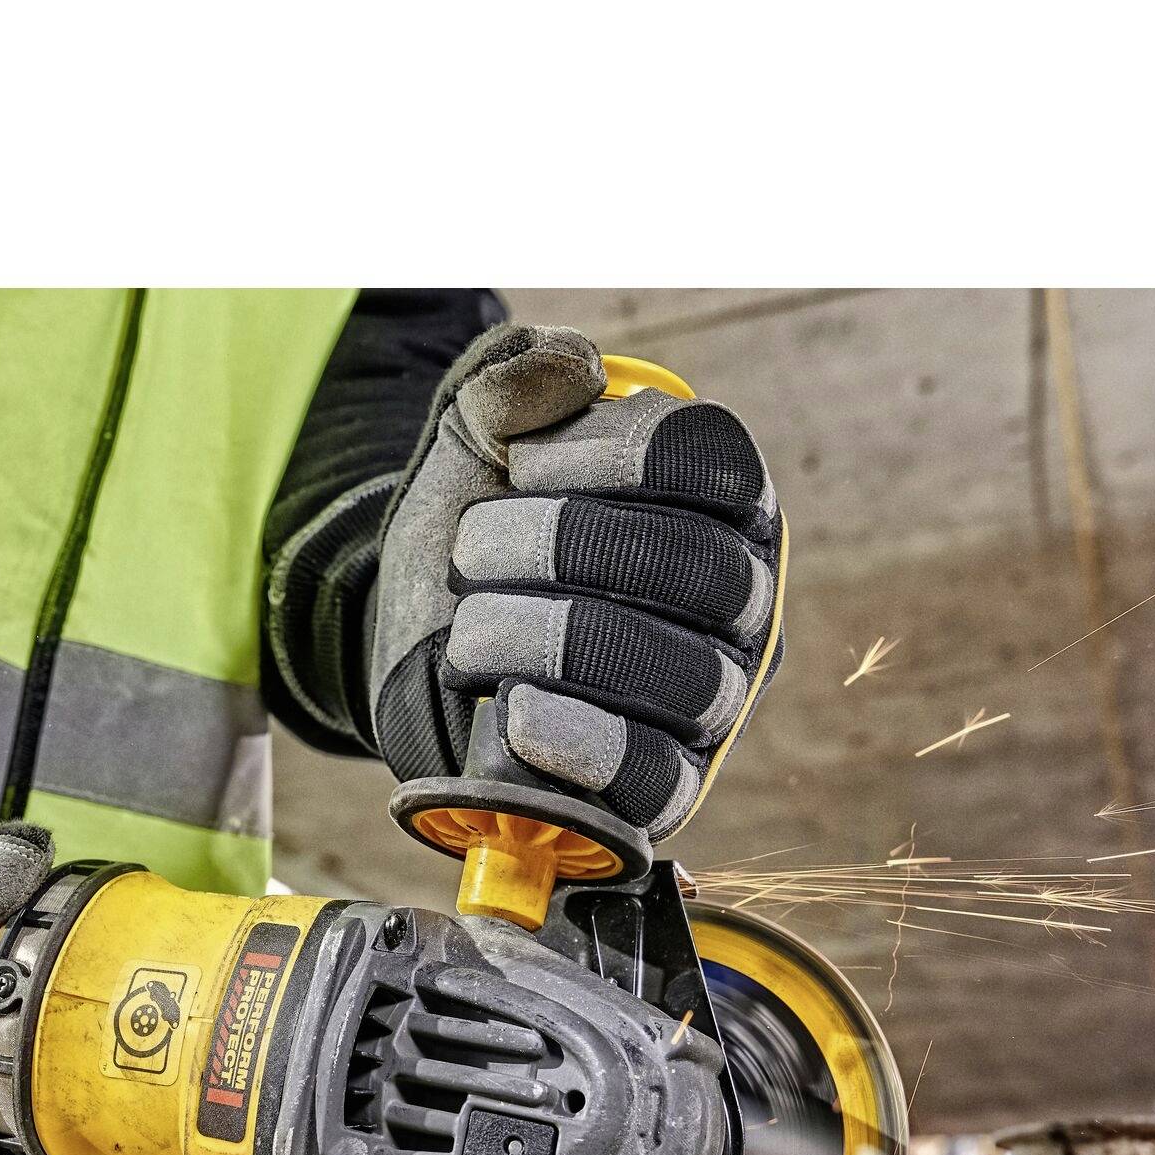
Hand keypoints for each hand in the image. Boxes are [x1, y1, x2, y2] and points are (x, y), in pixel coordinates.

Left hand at [369, 325, 783, 840]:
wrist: (414, 641)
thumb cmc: (475, 532)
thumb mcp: (474, 441)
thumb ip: (509, 381)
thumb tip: (569, 369)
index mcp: (719, 500)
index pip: (711, 462)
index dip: (611, 455)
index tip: (521, 465)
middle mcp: (740, 600)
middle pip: (696, 569)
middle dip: (560, 549)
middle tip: (470, 550)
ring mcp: (713, 700)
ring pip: (679, 674)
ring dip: (549, 640)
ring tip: (467, 633)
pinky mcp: (668, 785)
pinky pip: (657, 776)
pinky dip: (584, 743)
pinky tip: (518, 713)